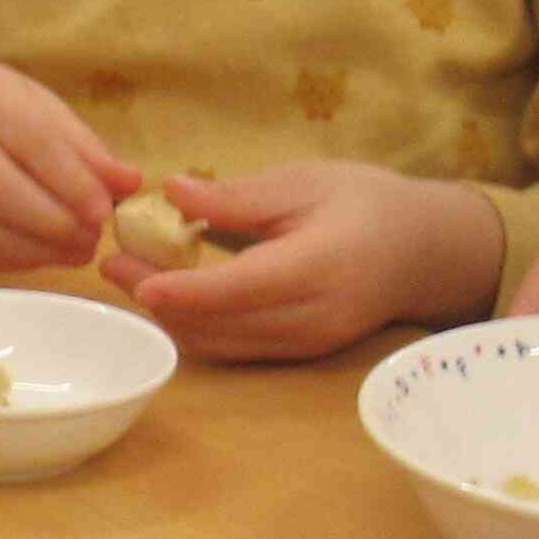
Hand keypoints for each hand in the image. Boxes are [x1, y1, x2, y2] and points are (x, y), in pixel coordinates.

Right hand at [0, 63, 138, 272]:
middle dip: (49, 221)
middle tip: (89, 240)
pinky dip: (6, 262)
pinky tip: (38, 259)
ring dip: (31, 250)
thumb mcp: (39, 112)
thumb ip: (83, 149)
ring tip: (73, 253)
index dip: (69, 179)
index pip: (27, 138)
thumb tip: (128, 185)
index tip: (103, 211)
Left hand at [115, 164, 502, 360]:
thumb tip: (172, 191)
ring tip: (131, 274)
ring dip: (170, 315)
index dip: (183, 287)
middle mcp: (312, 317)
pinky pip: (234, 348)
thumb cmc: (364, 203)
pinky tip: (171, 294)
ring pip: (220, 343)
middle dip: (158, 298)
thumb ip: (236, 196)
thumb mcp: (303, 183)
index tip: (134, 274)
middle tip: (113, 261)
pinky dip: (195, 325)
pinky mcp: (298, 355)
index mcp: (319, 267)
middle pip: (218, 323)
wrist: (425, 250)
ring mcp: (306, 344)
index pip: (240, 287)